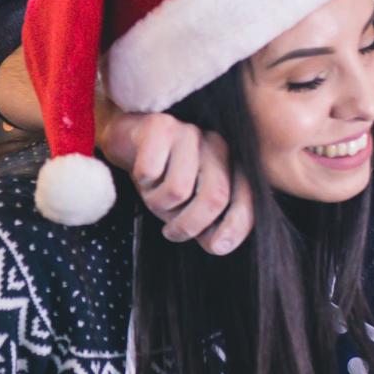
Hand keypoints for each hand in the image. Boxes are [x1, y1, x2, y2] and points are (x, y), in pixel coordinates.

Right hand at [96, 108, 252, 253]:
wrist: (128, 137)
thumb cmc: (162, 175)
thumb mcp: (187, 203)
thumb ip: (207, 223)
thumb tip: (219, 244)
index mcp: (230, 163)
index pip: (245, 198)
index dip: (236, 226)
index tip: (217, 246)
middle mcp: (215, 145)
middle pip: (214, 197)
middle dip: (190, 225)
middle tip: (171, 232)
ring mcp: (188, 133)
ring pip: (178, 190)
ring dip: (157, 203)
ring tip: (152, 195)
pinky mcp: (159, 127)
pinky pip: (150, 172)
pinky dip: (142, 181)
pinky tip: (142, 174)